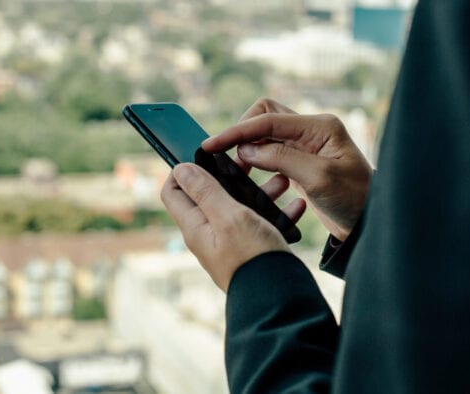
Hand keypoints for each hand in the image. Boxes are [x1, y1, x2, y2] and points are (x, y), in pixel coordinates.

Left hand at [161, 163, 291, 291]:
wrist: (280, 298)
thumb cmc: (252, 257)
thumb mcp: (227, 216)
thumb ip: (205, 191)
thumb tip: (181, 169)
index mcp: (195, 225)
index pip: (174, 191)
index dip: (183, 170)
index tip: (204, 156)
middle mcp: (209, 234)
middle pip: (211, 194)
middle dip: (230, 175)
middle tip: (250, 163)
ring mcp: (231, 242)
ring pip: (241, 206)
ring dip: (260, 191)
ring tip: (282, 181)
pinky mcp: (252, 248)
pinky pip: (261, 223)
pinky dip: (277, 212)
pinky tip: (295, 206)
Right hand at [202, 98, 371, 240]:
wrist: (369, 223)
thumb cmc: (353, 200)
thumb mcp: (318, 179)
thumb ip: (281, 159)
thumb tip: (246, 150)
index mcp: (320, 127)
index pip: (268, 119)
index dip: (236, 131)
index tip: (211, 145)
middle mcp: (312, 131)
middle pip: (265, 116)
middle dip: (243, 134)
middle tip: (229, 160)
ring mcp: (306, 146)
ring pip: (265, 135)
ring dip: (249, 149)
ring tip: (237, 172)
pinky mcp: (301, 163)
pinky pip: (271, 153)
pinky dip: (257, 162)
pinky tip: (252, 178)